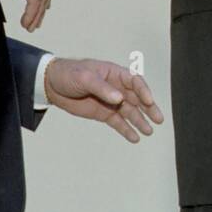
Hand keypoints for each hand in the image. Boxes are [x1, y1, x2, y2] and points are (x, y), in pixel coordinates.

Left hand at [43, 58, 163, 142]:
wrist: (52, 85)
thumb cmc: (69, 74)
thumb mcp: (84, 77)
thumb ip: (102, 88)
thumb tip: (119, 99)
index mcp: (115, 73)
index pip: (135, 81)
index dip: (144, 91)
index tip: (149, 101)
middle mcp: (117, 88)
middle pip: (137, 98)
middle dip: (149, 109)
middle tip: (159, 119)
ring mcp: (111, 101)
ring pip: (130, 112)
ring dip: (140, 121)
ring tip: (149, 132)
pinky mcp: (103, 113)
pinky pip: (118, 122)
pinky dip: (126, 130)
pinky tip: (135, 138)